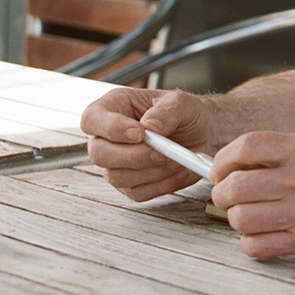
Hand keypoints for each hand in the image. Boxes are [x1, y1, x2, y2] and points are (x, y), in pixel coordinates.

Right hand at [80, 87, 215, 201]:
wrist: (203, 133)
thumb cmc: (186, 113)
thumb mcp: (182, 102)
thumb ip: (167, 111)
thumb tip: (149, 127)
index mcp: (113, 106)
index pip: (92, 119)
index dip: (111, 128)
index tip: (140, 133)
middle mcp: (107, 137)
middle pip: (99, 154)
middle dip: (133, 156)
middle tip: (162, 152)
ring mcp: (115, 163)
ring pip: (116, 177)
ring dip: (150, 172)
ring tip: (176, 159)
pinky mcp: (129, 184)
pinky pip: (136, 192)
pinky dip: (160, 185)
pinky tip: (176, 170)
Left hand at [210, 131, 294, 259]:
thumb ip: (291, 154)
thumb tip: (245, 164)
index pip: (246, 146)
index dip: (223, 160)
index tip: (219, 170)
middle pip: (236, 186)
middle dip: (224, 195)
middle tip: (229, 199)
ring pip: (241, 219)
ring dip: (238, 221)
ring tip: (250, 219)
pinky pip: (259, 247)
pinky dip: (253, 246)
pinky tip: (265, 239)